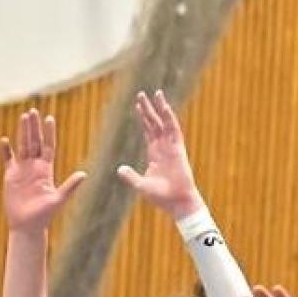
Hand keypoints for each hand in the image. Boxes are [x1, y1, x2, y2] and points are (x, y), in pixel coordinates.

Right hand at [1, 107, 86, 233]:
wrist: (27, 226)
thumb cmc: (44, 215)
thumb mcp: (58, 199)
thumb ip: (70, 186)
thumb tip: (84, 174)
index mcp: (46, 170)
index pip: (48, 147)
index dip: (49, 133)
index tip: (49, 118)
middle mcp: (34, 167)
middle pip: (34, 142)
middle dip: (33, 127)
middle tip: (32, 111)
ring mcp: (22, 170)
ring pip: (22, 146)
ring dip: (22, 132)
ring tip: (22, 117)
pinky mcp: (10, 176)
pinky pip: (7, 159)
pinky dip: (5, 150)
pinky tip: (4, 140)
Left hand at [115, 91, 202, 219]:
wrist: (177, 202)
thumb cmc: (162, 197)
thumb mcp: (141, 186)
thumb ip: (130, 177)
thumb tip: (119, 169)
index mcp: (154, 154)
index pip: (148, 132)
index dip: (143, 119)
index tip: (138, 106)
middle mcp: (163, 147)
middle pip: (154, 123)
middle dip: (148, 109)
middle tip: (141, 94)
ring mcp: (171, 147)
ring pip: (164, 123)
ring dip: (160, 108)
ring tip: (156, 93)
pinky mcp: (178, 150)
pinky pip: (173, 131)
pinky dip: (169, 119)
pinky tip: (165, 108)